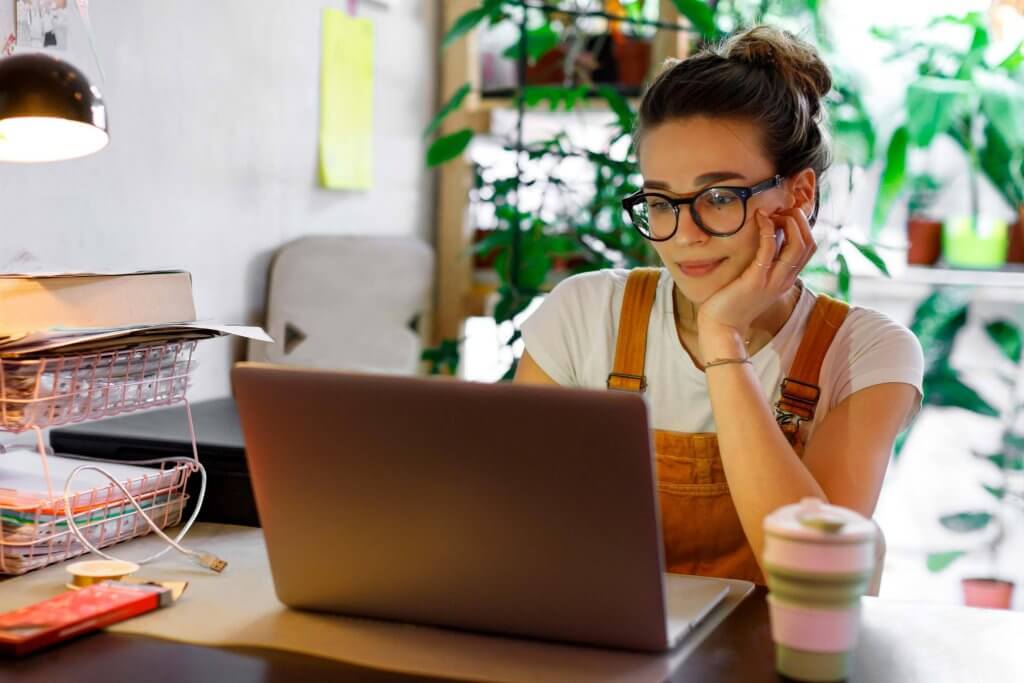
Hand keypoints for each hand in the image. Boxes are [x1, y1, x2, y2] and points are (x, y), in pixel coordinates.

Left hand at [697, 207, 815, 357]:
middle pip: (809, 243)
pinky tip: (759, 219)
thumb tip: (766, 238)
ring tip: (772, 212)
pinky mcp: (756, 280)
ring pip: (798, 245)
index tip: (784, 214)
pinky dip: (768, 230)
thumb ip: (765, 263)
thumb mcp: (755, 281)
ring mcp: (773, 281)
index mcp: (787, 279)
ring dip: (789, 222)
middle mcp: (785, 280)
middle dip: (799, 220)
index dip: (802, 226)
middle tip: (780, 210)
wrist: (721, 327)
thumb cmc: (733, 302)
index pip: (809, 247)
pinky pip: (769, 249)